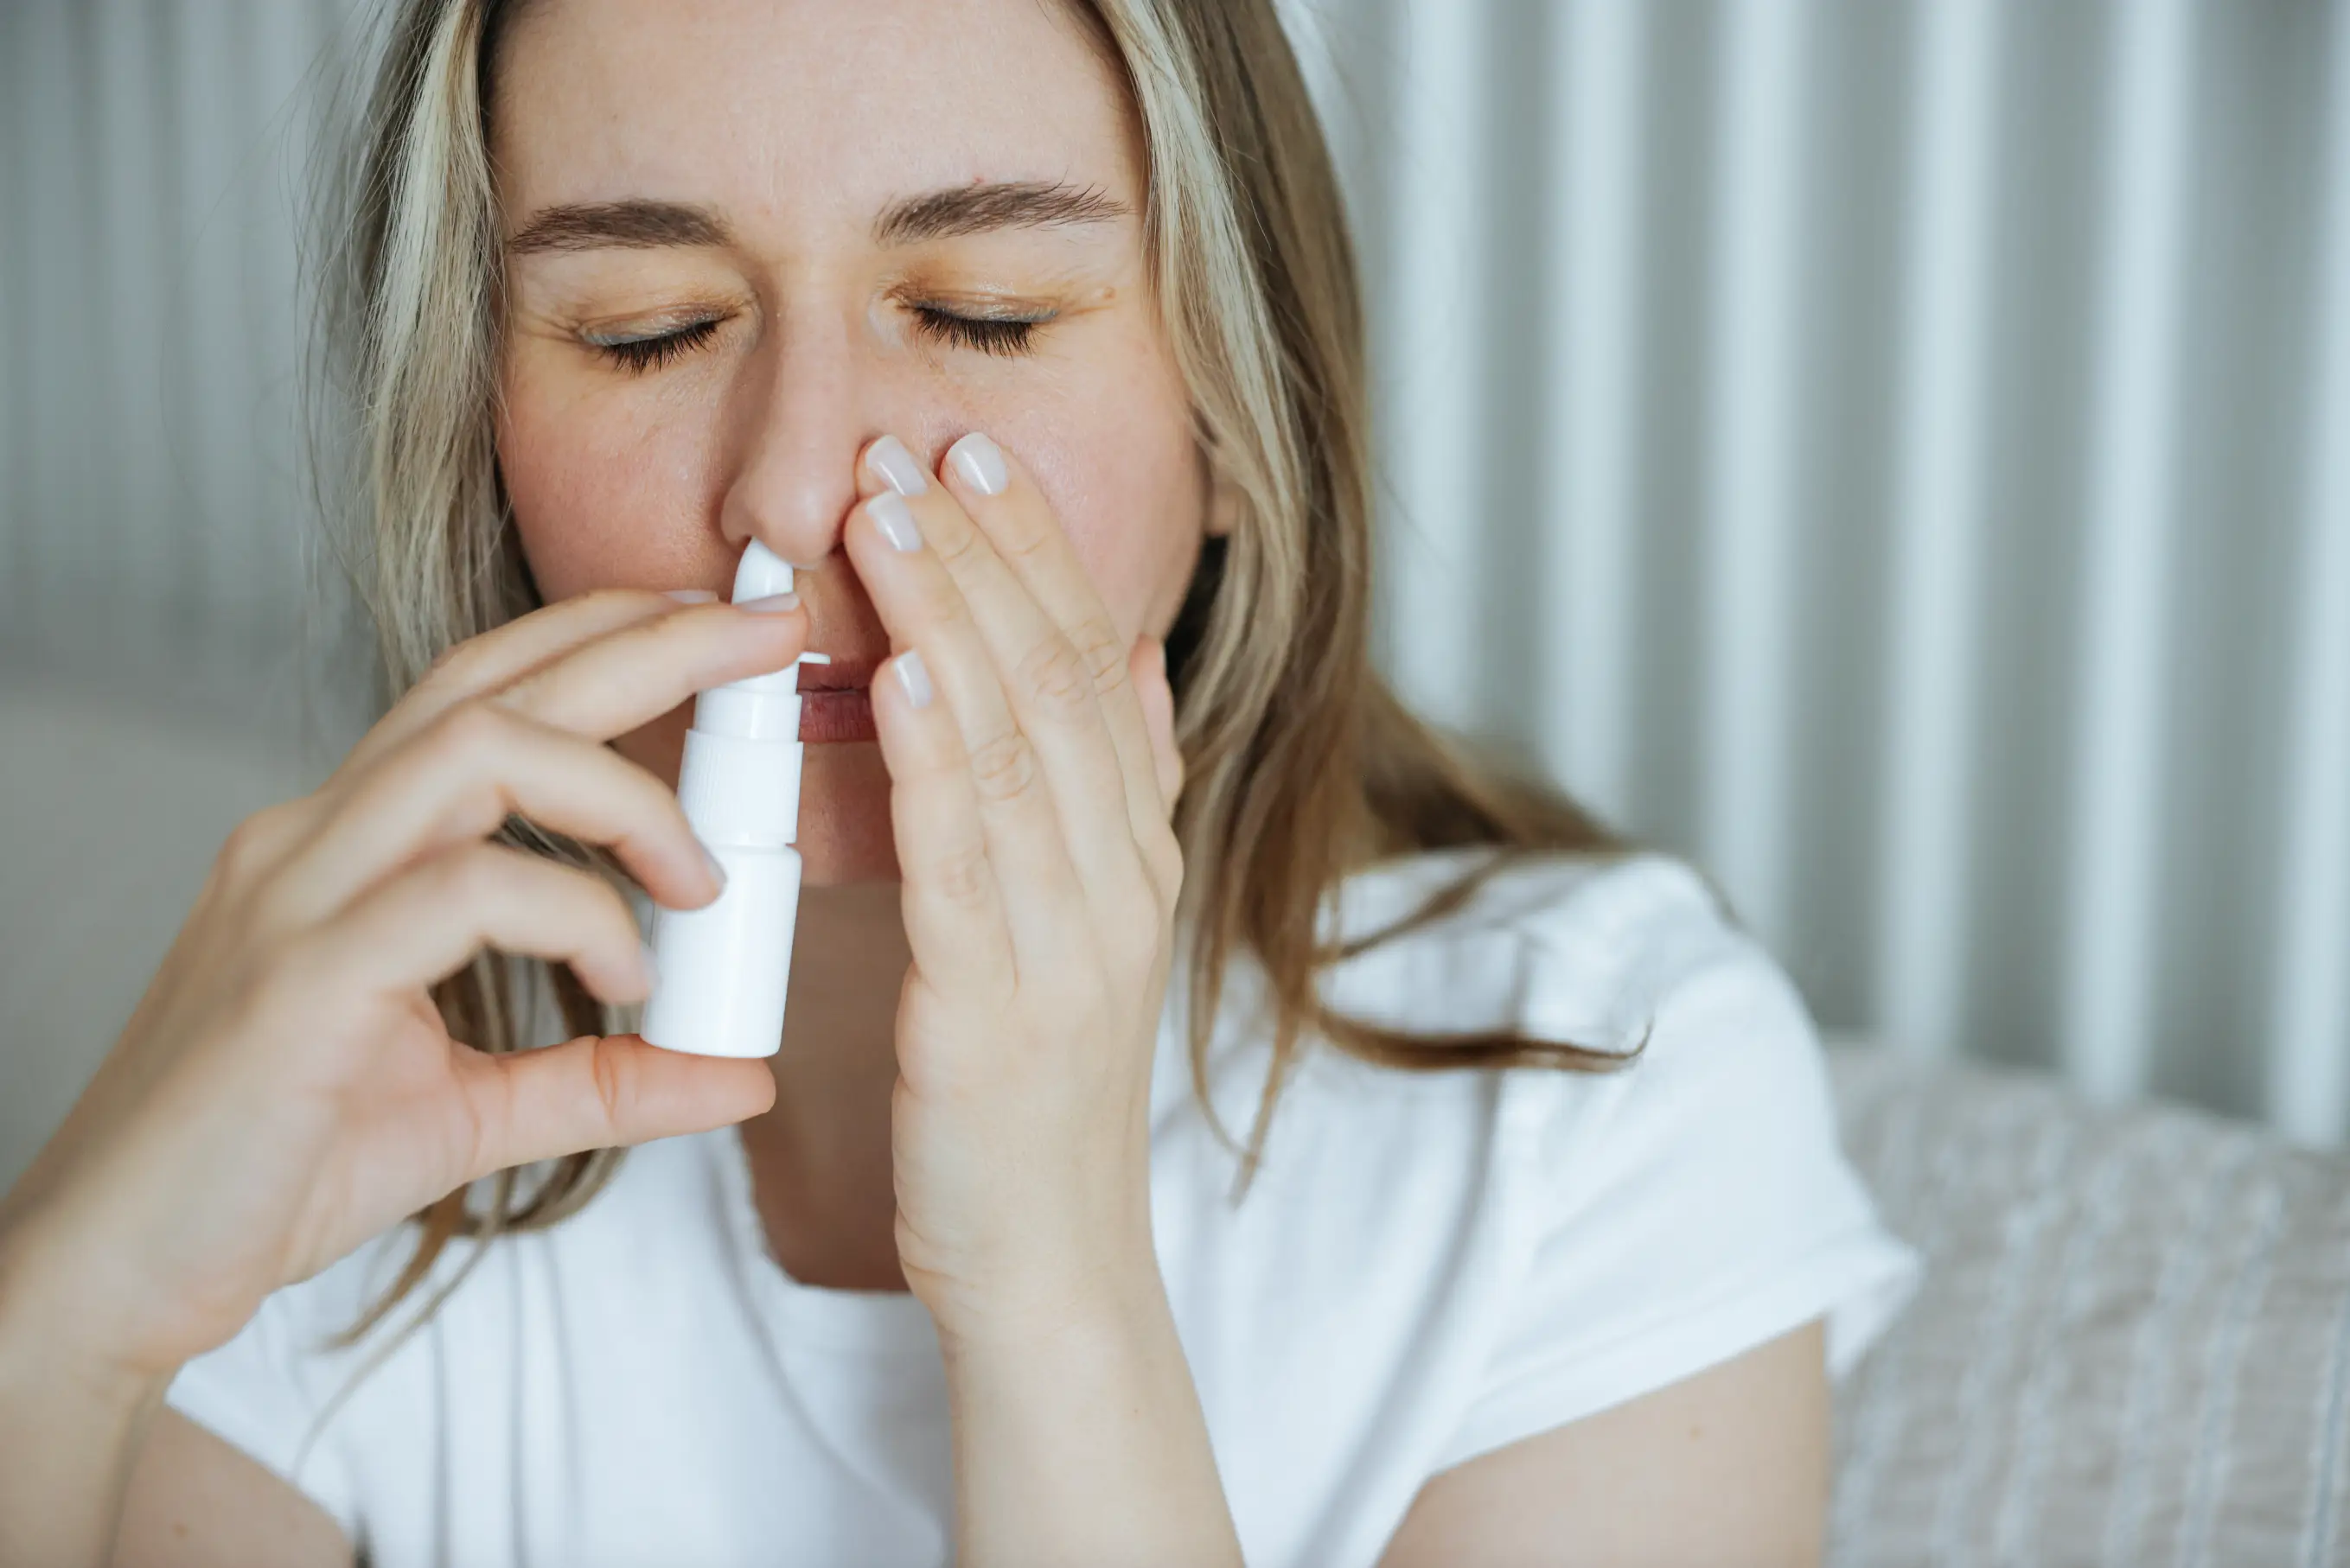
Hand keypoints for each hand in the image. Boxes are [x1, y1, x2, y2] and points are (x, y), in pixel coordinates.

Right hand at [0, 589, 808, 1382]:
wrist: (119, 1270)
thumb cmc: (272, 1171)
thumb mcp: (474, 1114)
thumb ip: (605, 1081)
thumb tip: (741, 1072)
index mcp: (348, 843)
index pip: (481, 691)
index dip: (603, 640)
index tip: (719, 630)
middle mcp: (315, 838)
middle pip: (492, 683)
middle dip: (646, 641)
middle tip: (769, 630)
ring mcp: (297, 894)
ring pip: (477, 750)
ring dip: (623, 792)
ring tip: (702, 881)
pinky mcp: (299, 977)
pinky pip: (465, 891)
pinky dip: (574, 914)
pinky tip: (625, 978)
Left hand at [846, 430, 1185, 1345]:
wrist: (1047, 1264)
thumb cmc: (1035, 1093)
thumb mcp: (1089, 927)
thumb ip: (1115, 792)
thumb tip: (1128, 659)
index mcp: (1136, 854)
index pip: (1092, 666)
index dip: (1037, 553)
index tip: (973, 454)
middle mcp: (1121, 882)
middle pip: (1060, 682)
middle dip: (985, 555)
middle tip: (912, 446)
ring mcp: (1072, 945)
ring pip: (1018, 750)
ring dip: (950, 620)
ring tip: (886, 516)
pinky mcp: (999, 1013)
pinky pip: (969, 866)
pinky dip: (937, 760)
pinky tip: (899, 677)